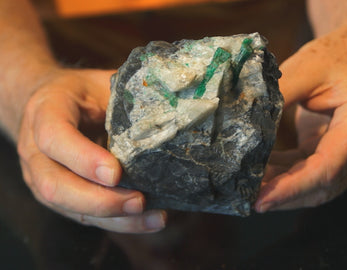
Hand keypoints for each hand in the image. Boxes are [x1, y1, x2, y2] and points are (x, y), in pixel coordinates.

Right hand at [17, 69, 165, 232]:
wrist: (51, 102)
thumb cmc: (83, 92)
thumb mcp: (100, 82)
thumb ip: (124, 98)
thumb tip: (174, 112)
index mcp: (45, 112)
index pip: (55, 138)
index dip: (83, 158)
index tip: (116, 172)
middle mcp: (36, 151)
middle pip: (55, 186)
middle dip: (100, 200)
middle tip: (139, 201)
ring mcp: (44, 178)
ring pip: (70, 208)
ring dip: (115, 219)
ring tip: (154, 218)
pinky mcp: (62, 197)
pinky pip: (86, 217)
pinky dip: (119, 223)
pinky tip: (149, 220)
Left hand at [255, 35, 346, 211]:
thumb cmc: (337, 55)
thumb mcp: (305, 68)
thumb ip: (278, 97)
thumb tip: (243, 127)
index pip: (329, 167)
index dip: (293, 187)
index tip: (261, 199)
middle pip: (325, 184)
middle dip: (285, 195)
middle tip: (247, 198)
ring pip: (319, 185)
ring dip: (284, 188)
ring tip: (250, 185)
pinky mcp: (342, 153)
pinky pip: (313, 172)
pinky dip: (288, 175)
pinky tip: (263, 172)